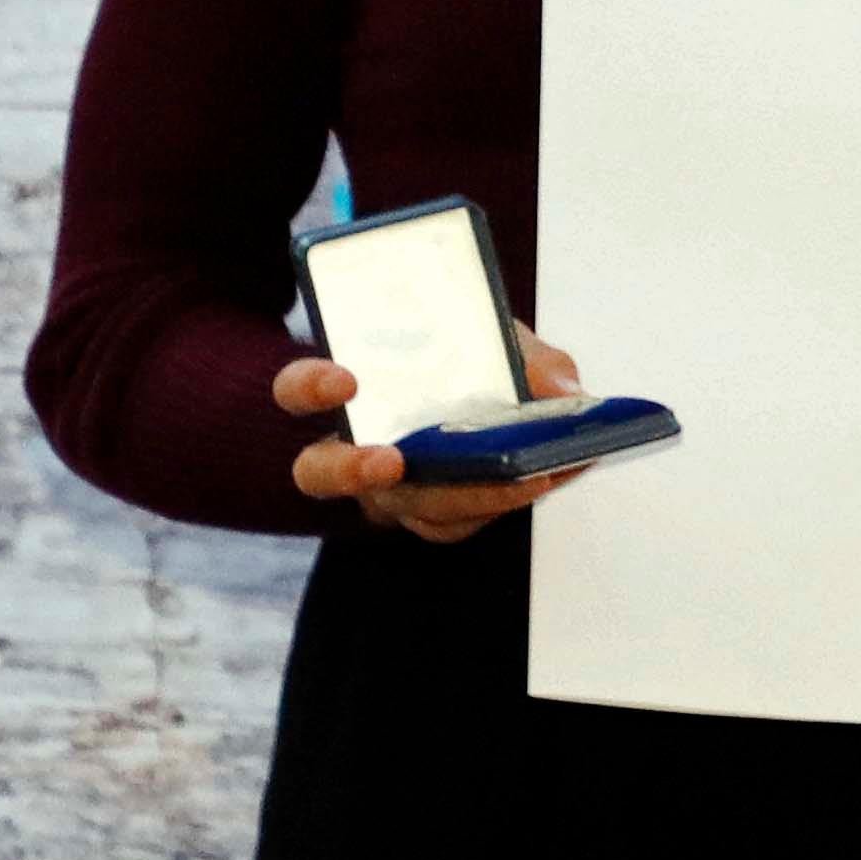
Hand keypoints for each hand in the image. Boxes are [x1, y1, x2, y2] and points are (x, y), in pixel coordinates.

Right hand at [281, 324, 586, 544]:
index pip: (298, 390)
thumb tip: (562, 390)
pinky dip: (516, 495)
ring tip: (525, 478)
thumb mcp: (491, 341)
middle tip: (389, 461)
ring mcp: (393, 493)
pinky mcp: (438, 516)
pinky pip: (466, 517)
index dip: (310, 388)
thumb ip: (523, 355)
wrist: (491, 406)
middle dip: (350, 469)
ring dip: (469, 495)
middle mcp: (356, 450)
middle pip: (319, 473)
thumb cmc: (466, 366)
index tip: (345, 381)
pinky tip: (560, 472)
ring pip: (409, 509)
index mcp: (349, 393)